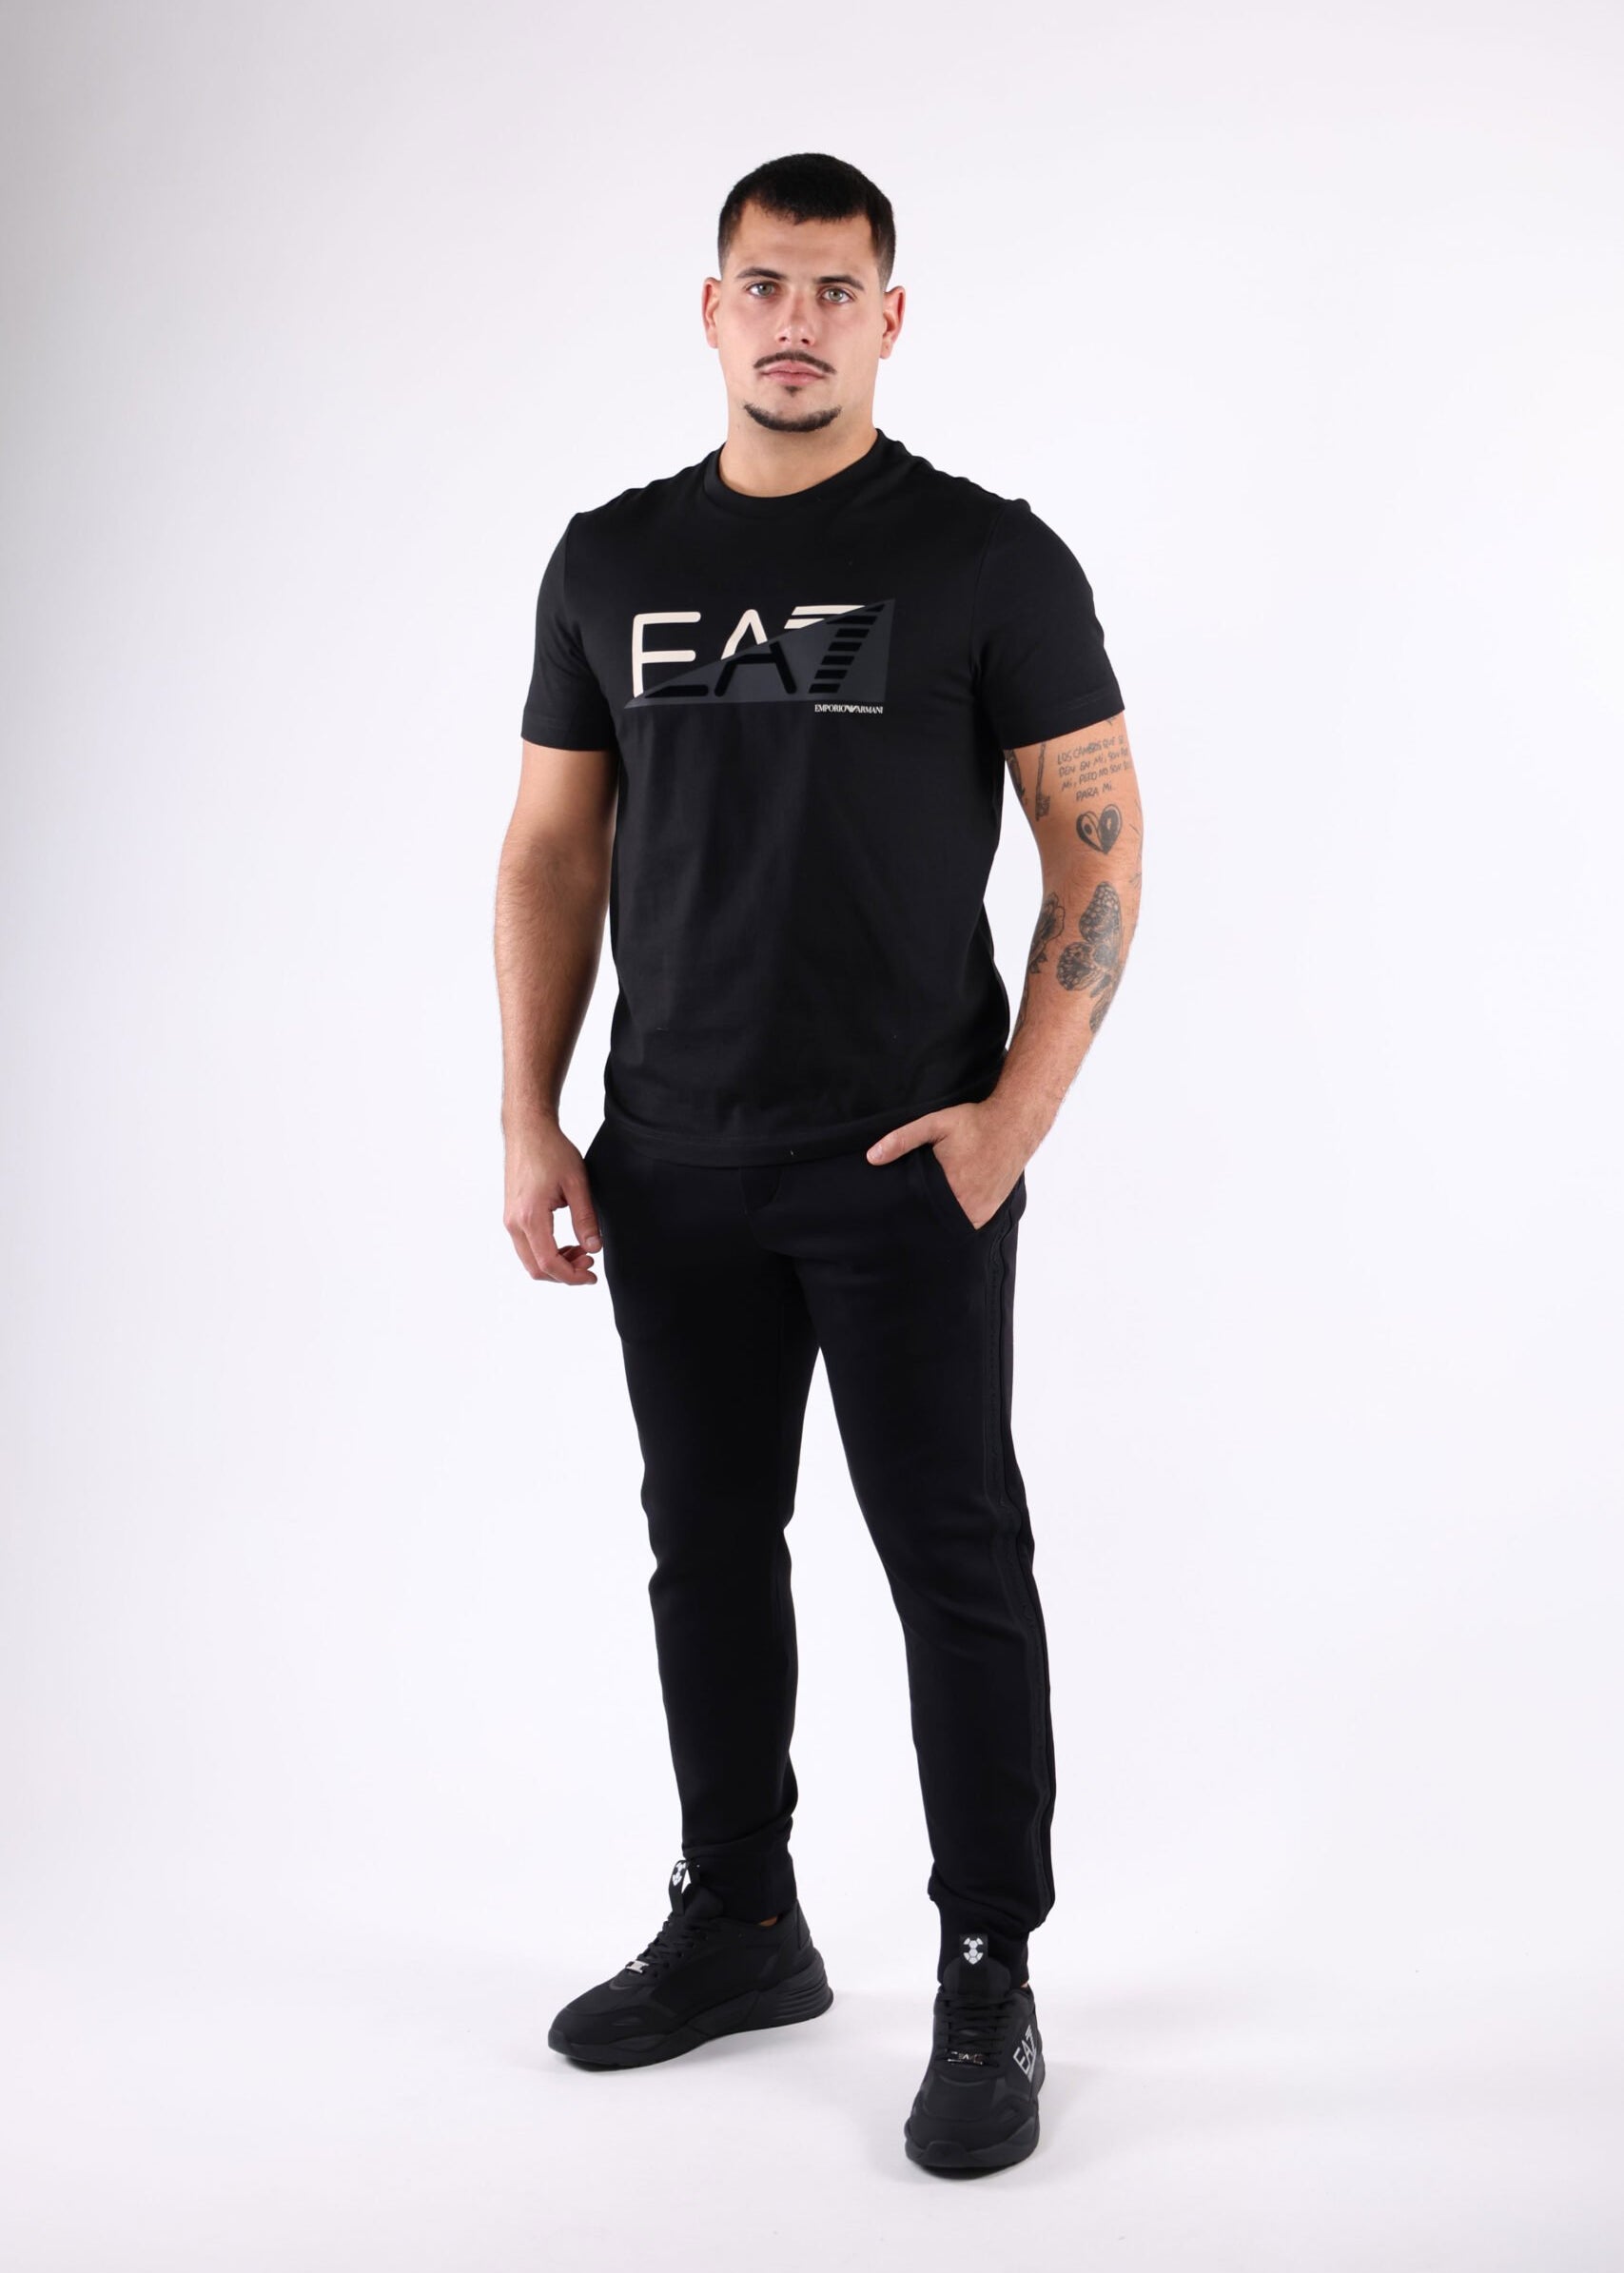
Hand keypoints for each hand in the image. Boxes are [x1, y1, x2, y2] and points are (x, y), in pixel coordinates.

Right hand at [504, 1122, 601, 1284]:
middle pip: (536, 1268)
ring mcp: (509, 1219)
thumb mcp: (577, 1183)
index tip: (591, 1276)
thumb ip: (586, 1218)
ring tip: (581, 1252)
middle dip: (564, 1274)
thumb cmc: (551, 1151)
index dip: (571, 1276)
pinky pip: (526, 1247)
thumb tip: (594, 1248)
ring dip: (556, 1264)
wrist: (528, 1131)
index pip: (548, 1262)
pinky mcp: (511, 1215)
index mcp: (530, 1216)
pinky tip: (566, 1244)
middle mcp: (514, 1222)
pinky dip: (546, 1253)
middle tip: (589, 1263)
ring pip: (530, 1260)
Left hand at [865, 1100, 1028, 1230]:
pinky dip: (956, 1217)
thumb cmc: (975, 1123)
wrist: (1014, 1124)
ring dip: (939, 1218)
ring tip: (926, 1207)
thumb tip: (872, 1157)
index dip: (905, 1209)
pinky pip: (967, 1222)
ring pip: (951, 1224)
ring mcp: (982, 1210)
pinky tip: (947, 1206)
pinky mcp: (990, 1210)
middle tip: (909, 1206)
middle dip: (921, 1214)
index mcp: (950, 1188)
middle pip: (933, 1219)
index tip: (894, 1208)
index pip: (918, 1210)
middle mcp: (968, 1205)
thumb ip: (902, 1140)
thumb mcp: (935, 1124)